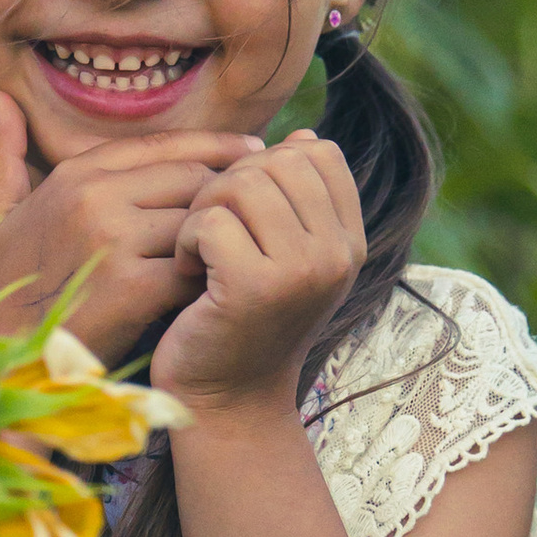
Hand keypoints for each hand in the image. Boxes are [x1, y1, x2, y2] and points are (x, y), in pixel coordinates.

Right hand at [0, 88, 266, 361]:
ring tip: (245, 247)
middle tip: (256, 208)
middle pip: (192, 177)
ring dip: (223, 235)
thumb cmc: (8, 294)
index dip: (213, 146)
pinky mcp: (134, 287)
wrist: (8, 364)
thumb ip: (4, 158)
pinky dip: (213, 275)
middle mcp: (95, 197)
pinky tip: (223, 286)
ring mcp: (115, 240)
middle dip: (226, 194)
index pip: (163, 144)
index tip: (251, 153)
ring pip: (200, 219)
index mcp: (74, 175)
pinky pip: (197, 266)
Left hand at [150, 133, 365, 414]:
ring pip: (241, 184)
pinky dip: (187, 241)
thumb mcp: (284, 256)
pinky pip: (210, 221)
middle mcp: (337, 254)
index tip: (245, 212)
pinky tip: (188, 273)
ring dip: (204, 211)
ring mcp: (302, 271)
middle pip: (276, 161)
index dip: (268, 165)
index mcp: (349, 241)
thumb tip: (302, 136)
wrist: (228, 400)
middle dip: (229, 185)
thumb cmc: (244, 319)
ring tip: (199, 252)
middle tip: (210, 231)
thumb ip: (296, 200)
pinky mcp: (256, 288)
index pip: (318, 152)